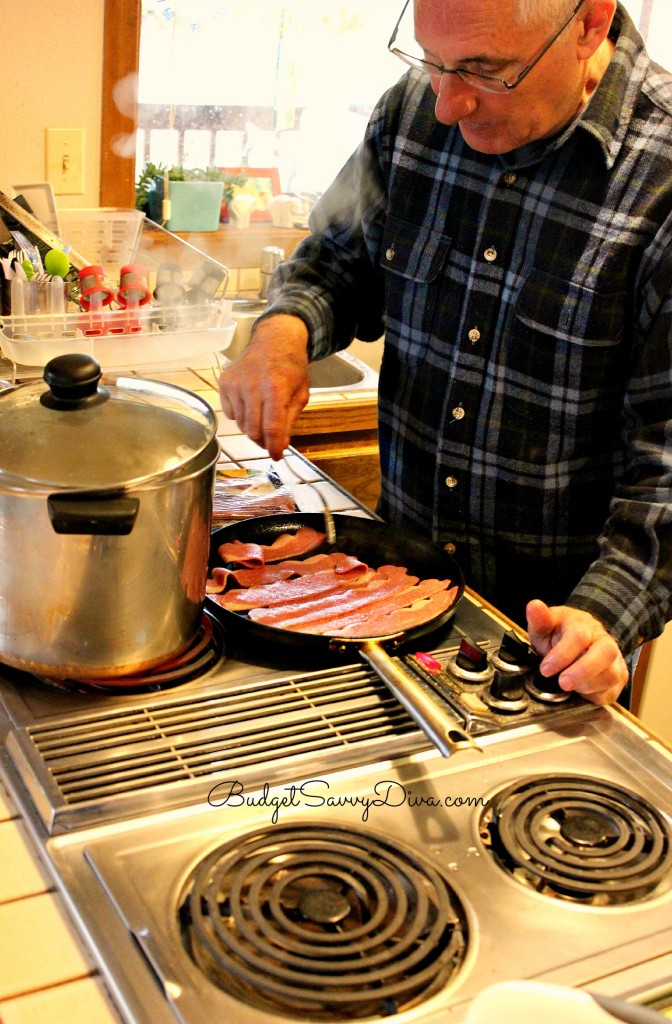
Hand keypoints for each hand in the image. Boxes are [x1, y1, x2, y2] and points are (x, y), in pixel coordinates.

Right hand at [218, 314, 309, 459]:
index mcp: (275, 388)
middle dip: (263, 440)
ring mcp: (235, 384)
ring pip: (241, 424)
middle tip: (272, 439)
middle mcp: (251, 386)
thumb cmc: (291, 366)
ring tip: (263, 416)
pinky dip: (241, 415)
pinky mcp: (224, 382)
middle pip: (253, 430)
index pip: (271, 428)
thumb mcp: (300, 394)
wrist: (274, 339)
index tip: (277, 456)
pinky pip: (230, 413)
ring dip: (253, 428)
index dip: (274, 446)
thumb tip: (280, 445)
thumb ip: (289, 420)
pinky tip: (251, 403)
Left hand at [525, 599, 628, 704]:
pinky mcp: (619, 679)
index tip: (545, 669)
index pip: (578, 637)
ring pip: (611, 675)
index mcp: (584, 625)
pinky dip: (594, 696)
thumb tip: (533, 606)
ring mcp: (615, 660)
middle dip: (583, 671)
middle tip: (563, 683)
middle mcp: (604, 641)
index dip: (562, 655)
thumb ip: (540, 620)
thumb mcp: (546, 626)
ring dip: (587, 685)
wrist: (580, 641)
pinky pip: (611, 693)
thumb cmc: (560, 634)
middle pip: (605, 654)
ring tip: (569, 685)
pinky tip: (580, 691)